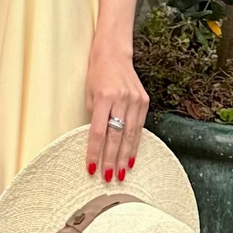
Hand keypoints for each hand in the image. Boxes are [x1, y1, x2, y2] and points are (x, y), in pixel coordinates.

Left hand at [85, 42, 148, 181]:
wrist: (114, 54)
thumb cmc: (96, 75)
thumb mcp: (89, 94)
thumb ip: (94, 117)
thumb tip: (98, 142)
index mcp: (104, 97)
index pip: (98, 132)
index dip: (95, 152)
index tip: (91, 168)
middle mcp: (121, 99)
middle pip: (116, 136)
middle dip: (111, 159)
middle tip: (108, 178)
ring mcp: (135, 100)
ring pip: (130, 135)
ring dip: (124, 157)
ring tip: (120, 174)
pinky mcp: (144, 101)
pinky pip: (139, 128)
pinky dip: (134, 144)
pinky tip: (131, 159)